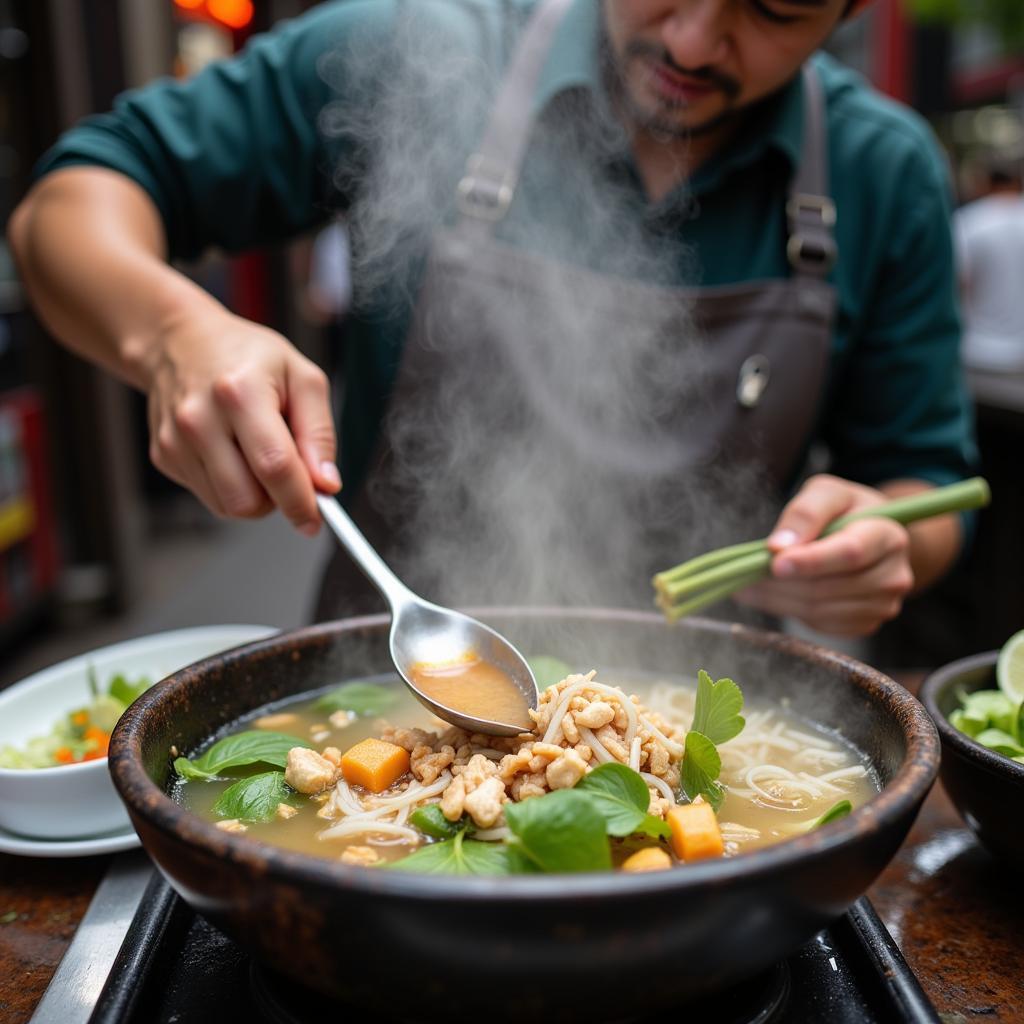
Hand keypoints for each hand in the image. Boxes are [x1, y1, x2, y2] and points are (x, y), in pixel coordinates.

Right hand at [141, 302, 339, 533]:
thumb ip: (320, 434)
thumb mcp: (302, 378)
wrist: (181, 341)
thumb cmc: (248, 356)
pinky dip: (230, 486)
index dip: (300, 502)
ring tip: (258, 454)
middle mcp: (200, 418)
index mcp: (240, 392)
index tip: (316, 519)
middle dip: (277, 501)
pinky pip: (209, 496)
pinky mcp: (164, 456)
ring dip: (254, 496)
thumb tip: (326, 485)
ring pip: (228, 506)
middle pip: (247, 500)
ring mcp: (176, 440)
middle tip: (288, 475)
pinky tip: (231, 450)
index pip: (275, 466)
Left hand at [734, 474, 913, 636]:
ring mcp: (882, 605)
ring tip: (750, 584)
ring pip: (818, 610)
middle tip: (742, 576)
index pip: (849, 553)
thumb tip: (778, 547)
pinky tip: (775, 594)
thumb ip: (805, 511)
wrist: (870, 536)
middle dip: (780, 582)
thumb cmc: (845, 510)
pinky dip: (789, 610)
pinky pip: (819, 624)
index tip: (774, 562)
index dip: (810, 561)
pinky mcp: (865, 624)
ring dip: (778, 599)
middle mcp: (894, 575)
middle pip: (827, 587)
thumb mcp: (826, 492)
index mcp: (888, 536)